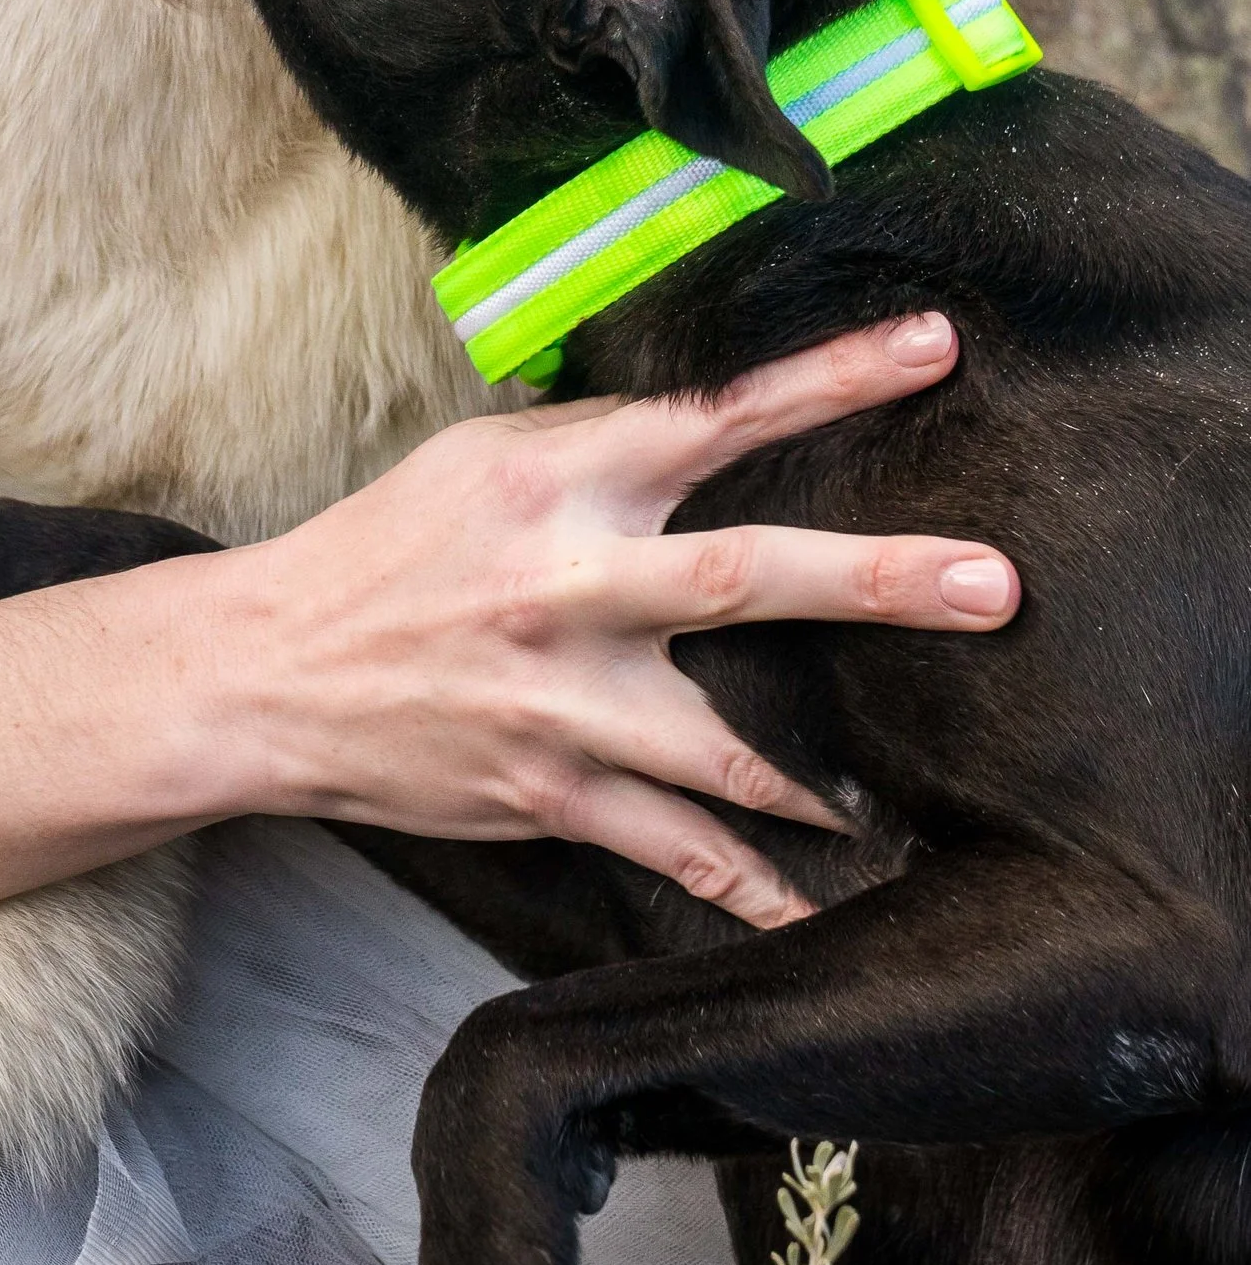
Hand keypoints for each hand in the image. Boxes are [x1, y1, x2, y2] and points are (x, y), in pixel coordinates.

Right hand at [220, 315, 1014, 928]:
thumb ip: (596, 447)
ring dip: (835, 775)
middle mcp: (569, 586)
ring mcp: (565, 701)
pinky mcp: (554, 792)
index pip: (712, 414)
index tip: (933, 349)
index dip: (828, 378)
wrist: (273, 672)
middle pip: (746, 575)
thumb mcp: (479, 461)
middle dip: (877, 579)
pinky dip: (755, 890)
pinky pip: (677, 852)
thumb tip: (711, 424)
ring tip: (931, 795)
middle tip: (991, 584)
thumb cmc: (385, 550)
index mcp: (555, 482)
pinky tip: (828, 915)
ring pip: (730, 749)